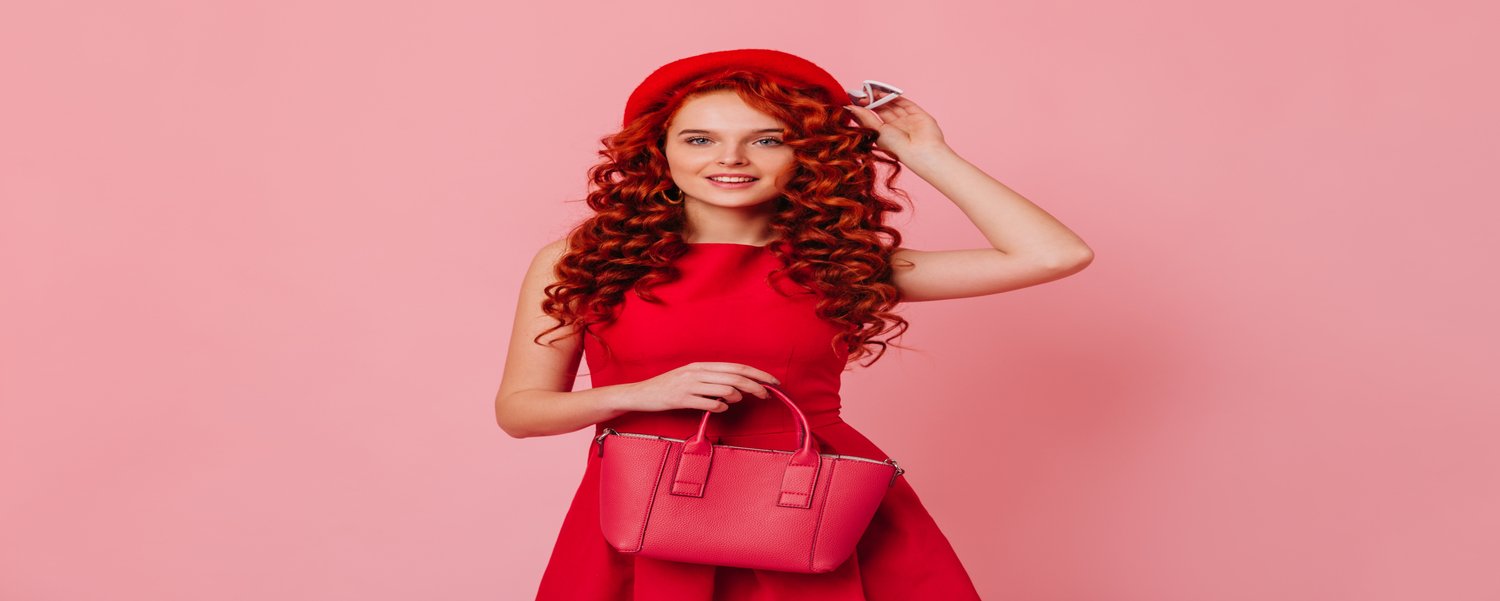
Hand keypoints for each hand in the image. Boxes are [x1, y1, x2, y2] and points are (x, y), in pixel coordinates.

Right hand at [617, 362, 782, 413]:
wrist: (640, 394)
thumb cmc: (667, 388)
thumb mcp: (690, 379)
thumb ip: (711, 381)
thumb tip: (735, 390)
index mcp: (702, 365)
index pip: (737, 367)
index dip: (758, 374)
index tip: (773, 382)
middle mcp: (698, 372)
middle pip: (735, 377)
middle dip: (756, 386)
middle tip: (768, 395)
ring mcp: (689, 385)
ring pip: (725, 389)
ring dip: (737, 396)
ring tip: (738, 401)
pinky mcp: (682, 399)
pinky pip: (709, 403)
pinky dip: (720, 406)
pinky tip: (720, 408)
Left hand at [843, 95, 948, 163]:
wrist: (921, 151)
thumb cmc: (898, 148)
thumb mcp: (877, 132)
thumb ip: (865, 118)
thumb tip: (850, 107)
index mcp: (885, 136)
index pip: (873, 119)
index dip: (864, 109)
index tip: (854, 100)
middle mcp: (896, 128)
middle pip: (882, 109)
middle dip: (872, 100)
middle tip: (862, 92)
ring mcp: (907, 120)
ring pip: (893, 104)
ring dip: (882, 96)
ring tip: (871, 90)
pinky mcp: (918, 114)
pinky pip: (905, 103)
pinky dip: (895, 96)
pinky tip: (884, 92)